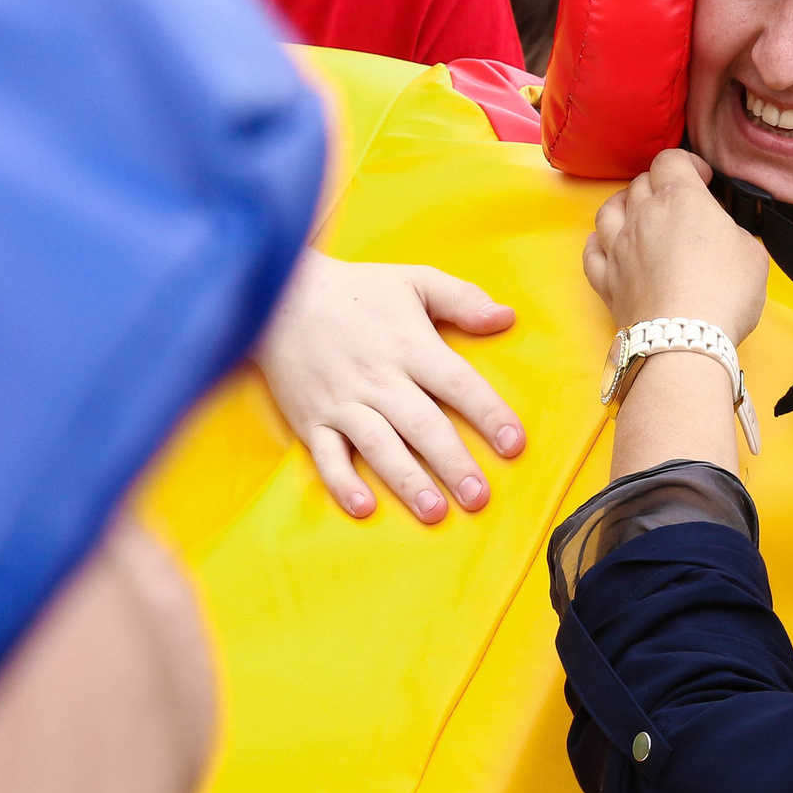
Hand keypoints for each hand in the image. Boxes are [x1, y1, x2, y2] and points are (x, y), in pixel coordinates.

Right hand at [255, 252, 523, 524]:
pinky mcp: (311, 419)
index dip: (488, 413)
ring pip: (379, 446)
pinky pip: (326, 457)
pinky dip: (343, 483)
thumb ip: (462, 299)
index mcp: (410, 345)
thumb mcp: (414, 280)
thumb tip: (506, 317)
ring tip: (435, 512)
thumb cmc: (357, 290)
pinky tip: (364, 508)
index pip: (457, 383)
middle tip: (479, 497)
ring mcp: (343, 402)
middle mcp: (379, 378)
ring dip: (407, 481)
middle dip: (453, 464)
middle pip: (423, 426)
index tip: (514, 443)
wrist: (279, 295)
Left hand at [581, 150, 767, 346]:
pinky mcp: (606, 280)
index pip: (671, 160)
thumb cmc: (724, 293)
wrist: (683, 340)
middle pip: (640, 183)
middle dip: (659, 184)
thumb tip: (722, 235)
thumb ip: (732, 232)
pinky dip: (599, 243)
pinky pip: (591, 251)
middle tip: (676, 200)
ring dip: (624, 205)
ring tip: (637, 213)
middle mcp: (643, 216)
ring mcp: (619, 248)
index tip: (702, 178)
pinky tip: (607, 245)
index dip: (687, 163)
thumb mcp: (752, 253)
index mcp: (680, 199)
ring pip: (608, 210)